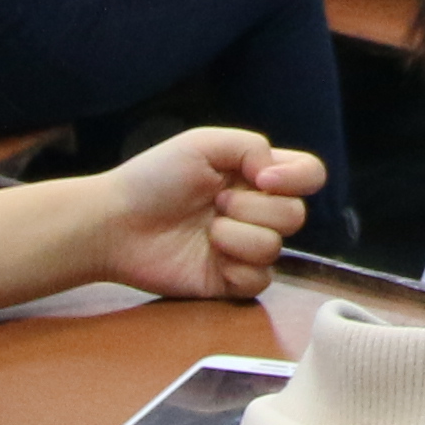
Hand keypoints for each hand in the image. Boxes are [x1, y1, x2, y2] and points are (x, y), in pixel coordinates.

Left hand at [78, 127, 327, 297]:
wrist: (116, 223)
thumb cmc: (153, 178)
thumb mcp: (202, 143)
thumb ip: (251, 146)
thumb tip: (277, 176)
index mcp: (256, 175)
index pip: (309, 174)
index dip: (298, 178)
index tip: (261, 178)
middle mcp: (257, 211)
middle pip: (296, 215)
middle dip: (255, 208)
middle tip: (214, 203)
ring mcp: (245, 247)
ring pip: (276, 247)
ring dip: (238, 236)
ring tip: (206, 231)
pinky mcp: (231, 280)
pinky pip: (260, 279)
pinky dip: (236, 267)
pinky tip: (210, 257)